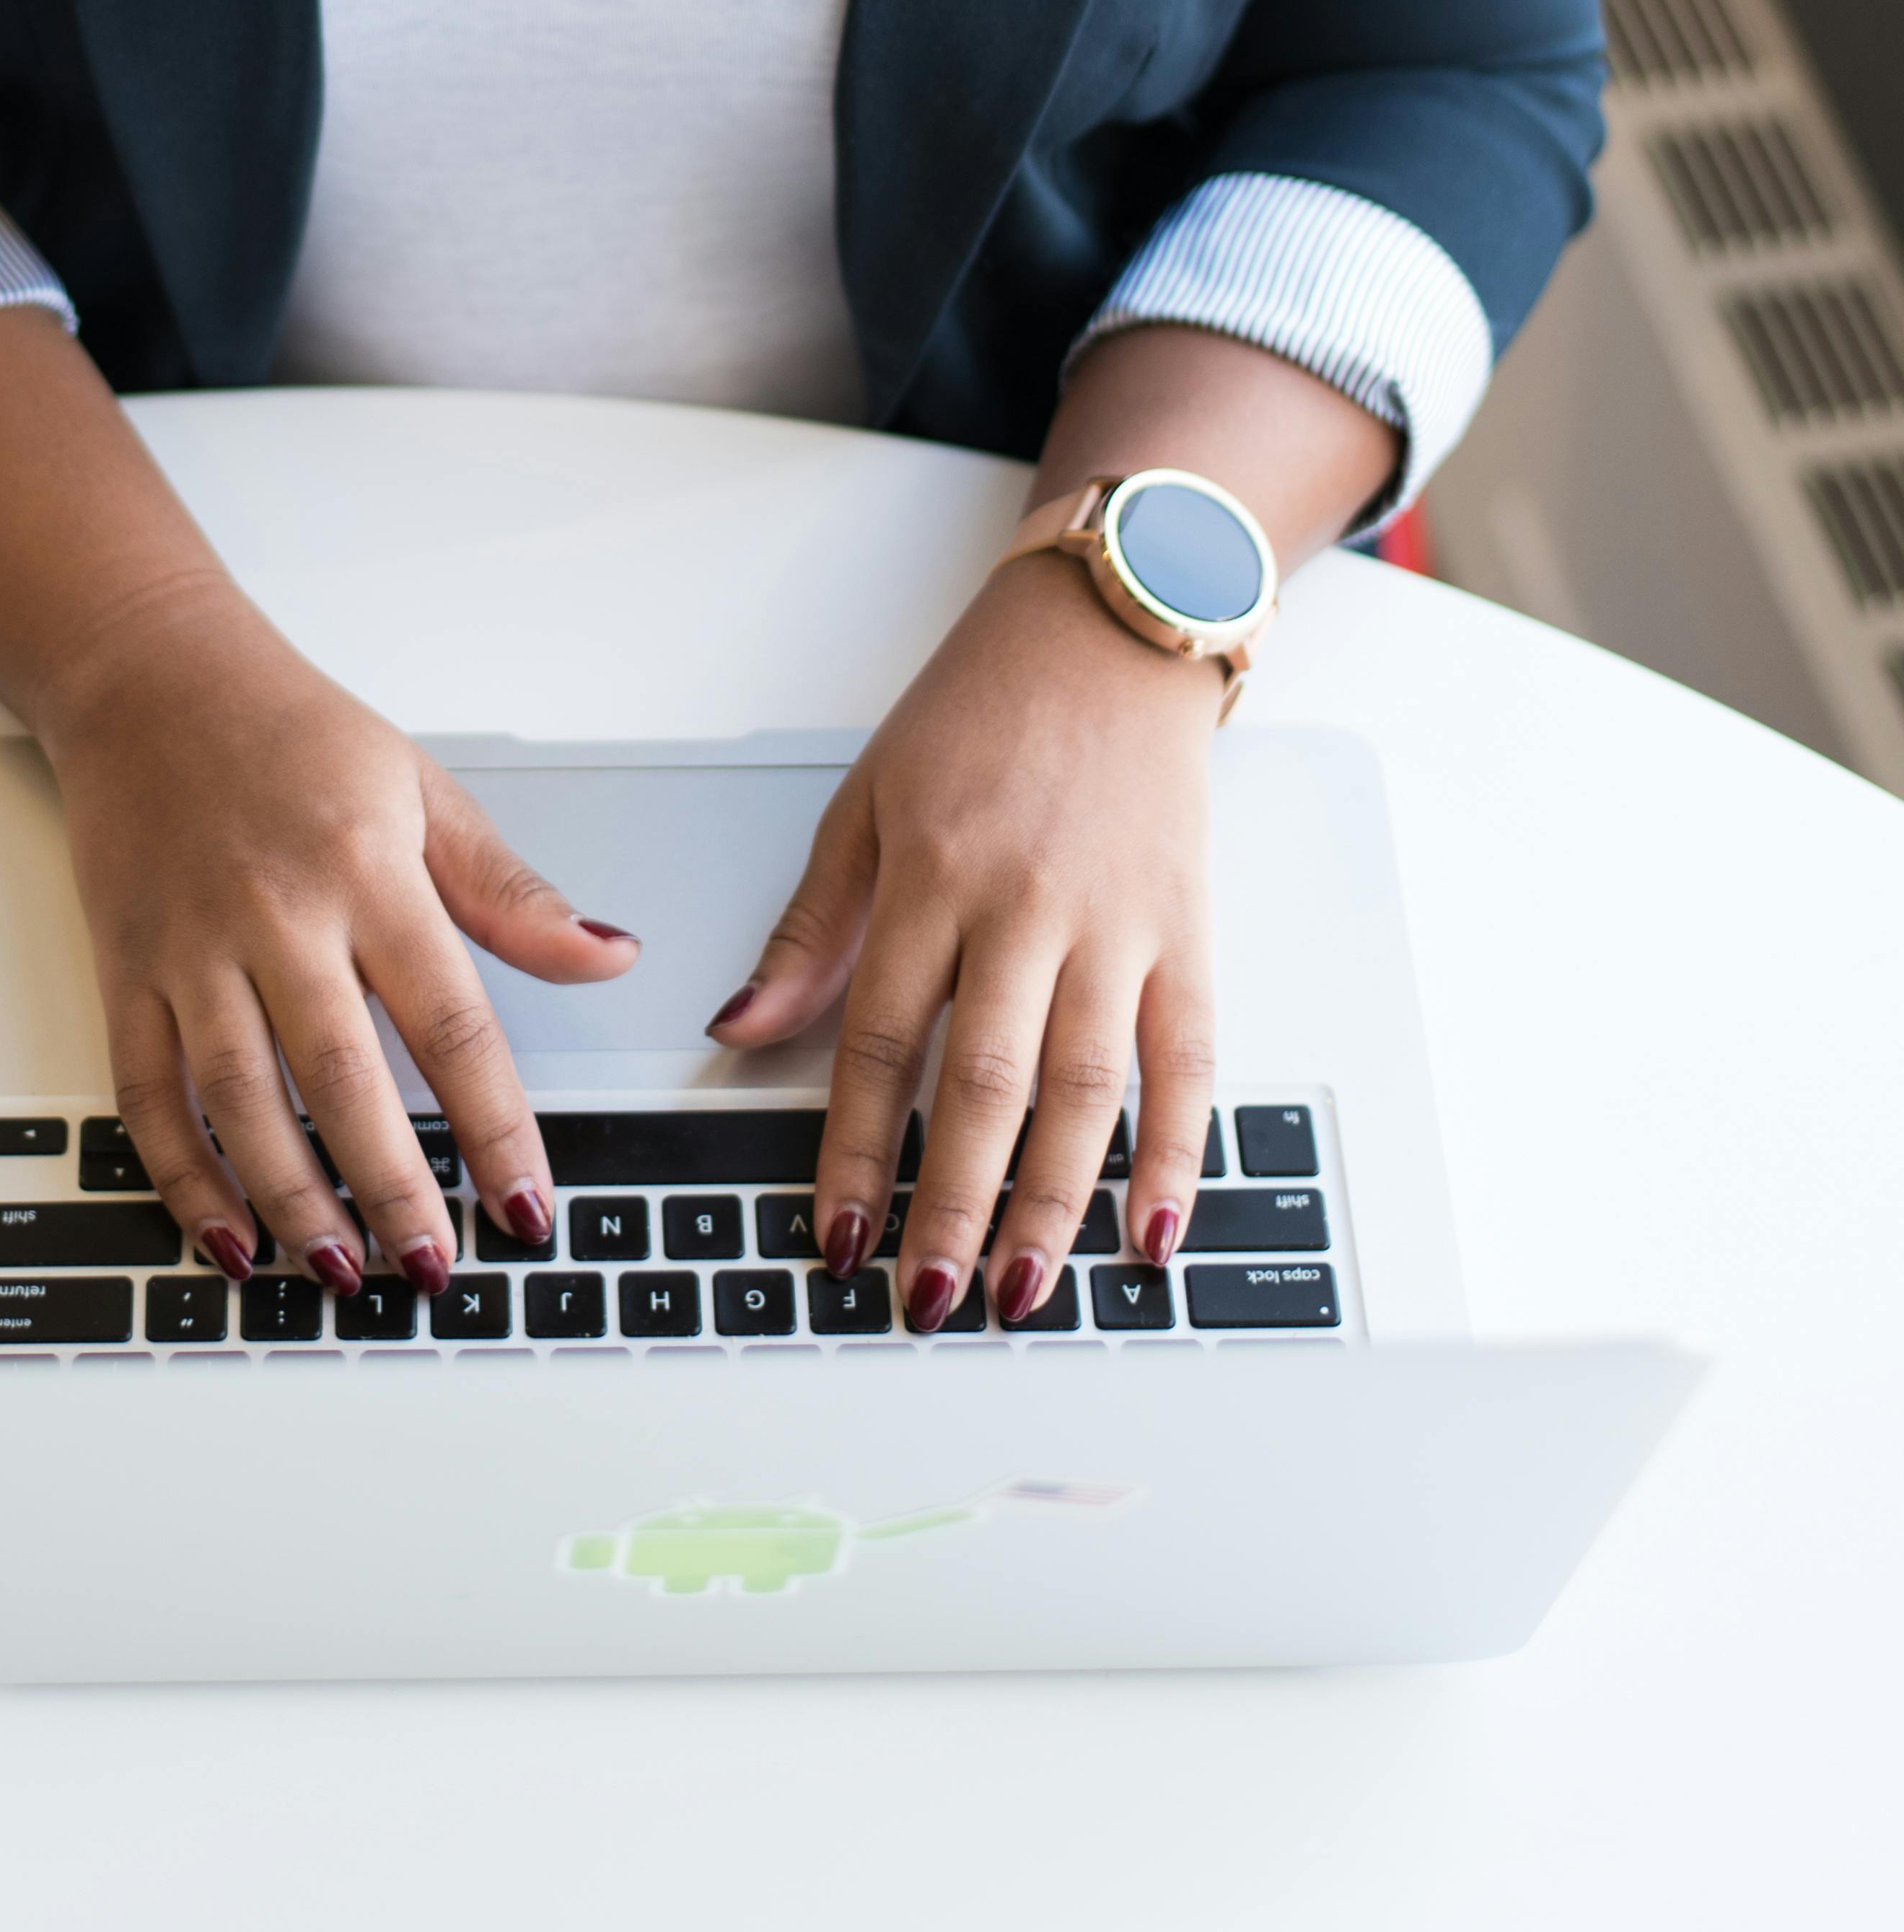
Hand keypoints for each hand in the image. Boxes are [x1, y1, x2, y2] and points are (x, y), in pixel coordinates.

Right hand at [34, 577, 638, 1294]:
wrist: (149, 676)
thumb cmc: (293, 734)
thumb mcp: (423, 791)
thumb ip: (510, 893)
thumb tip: (610, 955)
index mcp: (366, 870)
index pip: (449, 1020)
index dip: (494, 1124)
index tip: (526, 1203)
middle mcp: (275, 914)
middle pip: (340, 1077)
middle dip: (392, 1187)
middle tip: (434, 1267)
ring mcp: (189, 946)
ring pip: (239, 1100)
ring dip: (291, 1199)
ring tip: (342, 1270)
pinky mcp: (123, 967)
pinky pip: (146, 1091)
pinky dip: (183, 1175)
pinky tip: (227, 1235)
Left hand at [708, 551, 1220, 1327]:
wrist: (1110, 633)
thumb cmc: (980, 712)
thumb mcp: (865, 802)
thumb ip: (811, 930)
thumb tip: (741, 1030)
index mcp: (933, 872)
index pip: (882, 1038)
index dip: (858, 1148)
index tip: (839, 1234)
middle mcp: (1028, 903)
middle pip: (987, 1082)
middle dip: (955, 1206)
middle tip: (928, 1298)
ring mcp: (1118, 921)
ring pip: (1087, 1086)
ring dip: (1056, 1202)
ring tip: (1026, 1291)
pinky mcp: (1190, 928)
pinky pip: (1189, 1057)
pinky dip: (1178, 1151)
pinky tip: (1154, 1230)